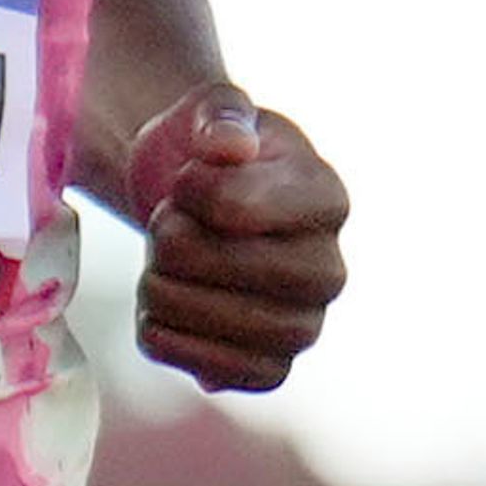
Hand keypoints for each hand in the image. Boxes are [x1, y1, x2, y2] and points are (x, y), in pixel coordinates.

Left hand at [126, 83, 347, 393]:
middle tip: (164, 224)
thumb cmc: (207, 149)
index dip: (191, 191)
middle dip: (175, 244)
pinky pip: (226, 376)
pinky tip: (155, 310)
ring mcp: (305, 324)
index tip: (185, 178)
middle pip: (241, 273)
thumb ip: (220, 115)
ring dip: (168, 295)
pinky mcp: (270, 367)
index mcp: (326, 198)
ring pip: (237, 333)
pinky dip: (172, 343)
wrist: (189, 198)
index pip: (241, 209)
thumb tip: (229, 146)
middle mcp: (329, 269)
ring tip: (156, 266)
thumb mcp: (210, 109)